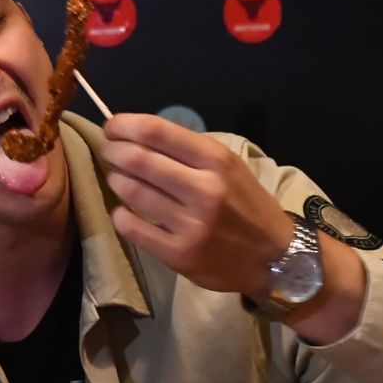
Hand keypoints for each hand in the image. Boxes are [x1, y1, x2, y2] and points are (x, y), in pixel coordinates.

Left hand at [95, 113, 294, 295]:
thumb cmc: (246, 205)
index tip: (112, 126)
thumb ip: (189, 151)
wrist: (274, 257)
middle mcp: (204, 189)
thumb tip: (139, 133)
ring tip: (117, 178)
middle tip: (109, 151)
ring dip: (116, 181)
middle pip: (139, 160)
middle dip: (114, 151)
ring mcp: (191, 224)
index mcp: (217, 160)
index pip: (157, 132)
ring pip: (132, 193)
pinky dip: (120, 216)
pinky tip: (124, 212)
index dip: (125, 125)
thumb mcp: (228, 167)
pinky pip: (132, 228)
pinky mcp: (179, 254)